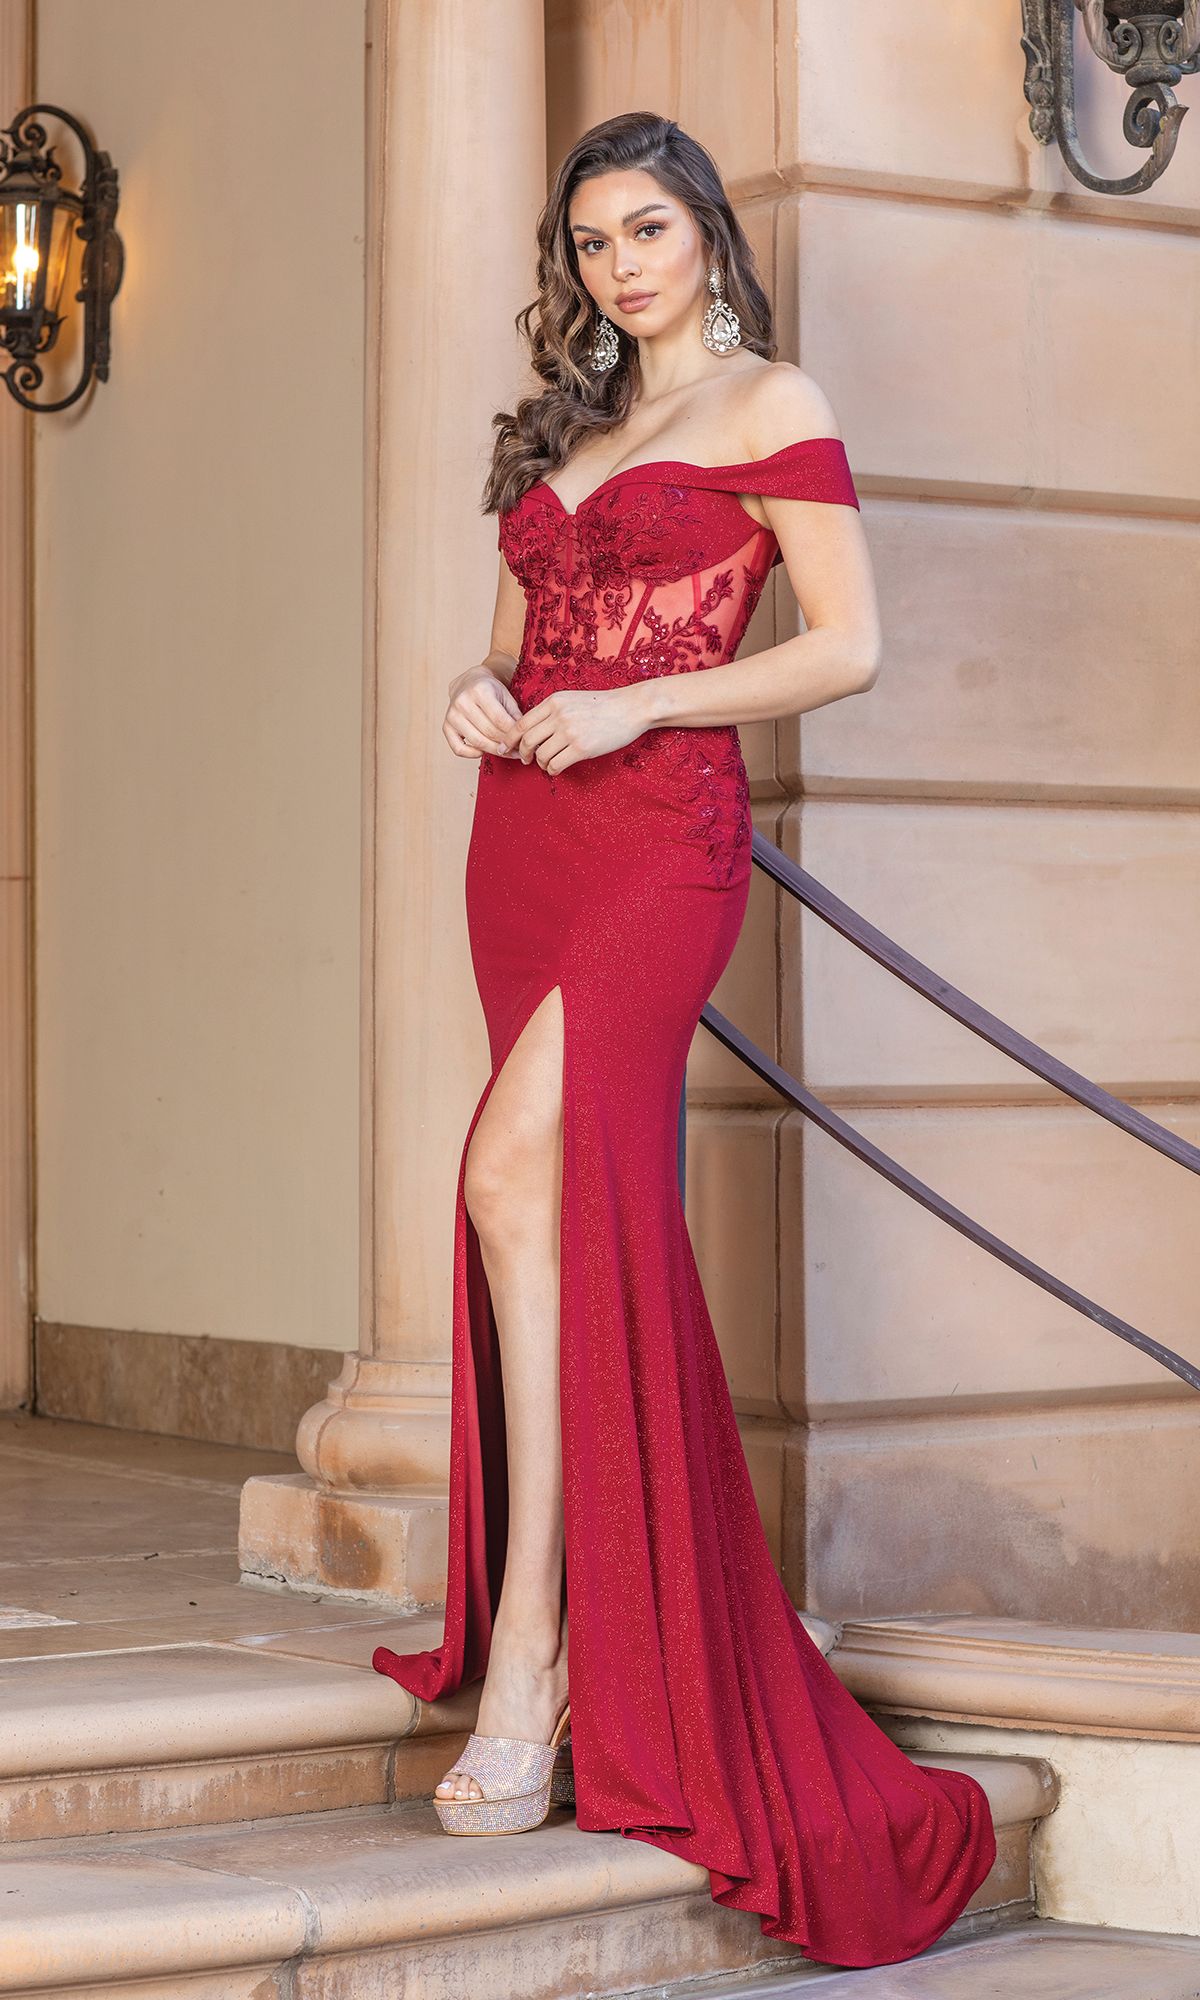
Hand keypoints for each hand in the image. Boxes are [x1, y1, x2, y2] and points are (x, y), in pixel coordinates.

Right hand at [443, 666, 523, 759]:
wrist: (469, 682)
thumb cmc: (491, 690)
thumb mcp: (506, 697)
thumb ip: (515, 715)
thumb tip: (523, 737)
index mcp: (480, 690)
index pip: (500, 720)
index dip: (513, 735)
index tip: (523, 742)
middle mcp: (462, 702)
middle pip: (489, 732)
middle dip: (506, 745)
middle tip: (518, 751)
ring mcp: (452, 715)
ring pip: (477, 742)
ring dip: (494, 751)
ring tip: (506, 752)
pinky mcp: (446, 726)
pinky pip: (458, 749)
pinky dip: (472, 754)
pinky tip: (483, 751)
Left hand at [502, 685, 648, 773]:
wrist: (631, 708)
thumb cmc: (603, 705)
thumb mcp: (572, 699)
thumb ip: (552, 711)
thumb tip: (532, 730)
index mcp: (554, 702)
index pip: (521, 723)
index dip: (510, 739)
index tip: (507, 747)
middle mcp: (558, 716)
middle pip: (527, 740)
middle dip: (523, 753)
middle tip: (526, 760)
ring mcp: (569, 732)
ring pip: (541, 755)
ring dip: (541, 763)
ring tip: (547, 763)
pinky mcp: (581, 748)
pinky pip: (556, 765)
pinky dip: (552, 770)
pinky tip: (557, 769)